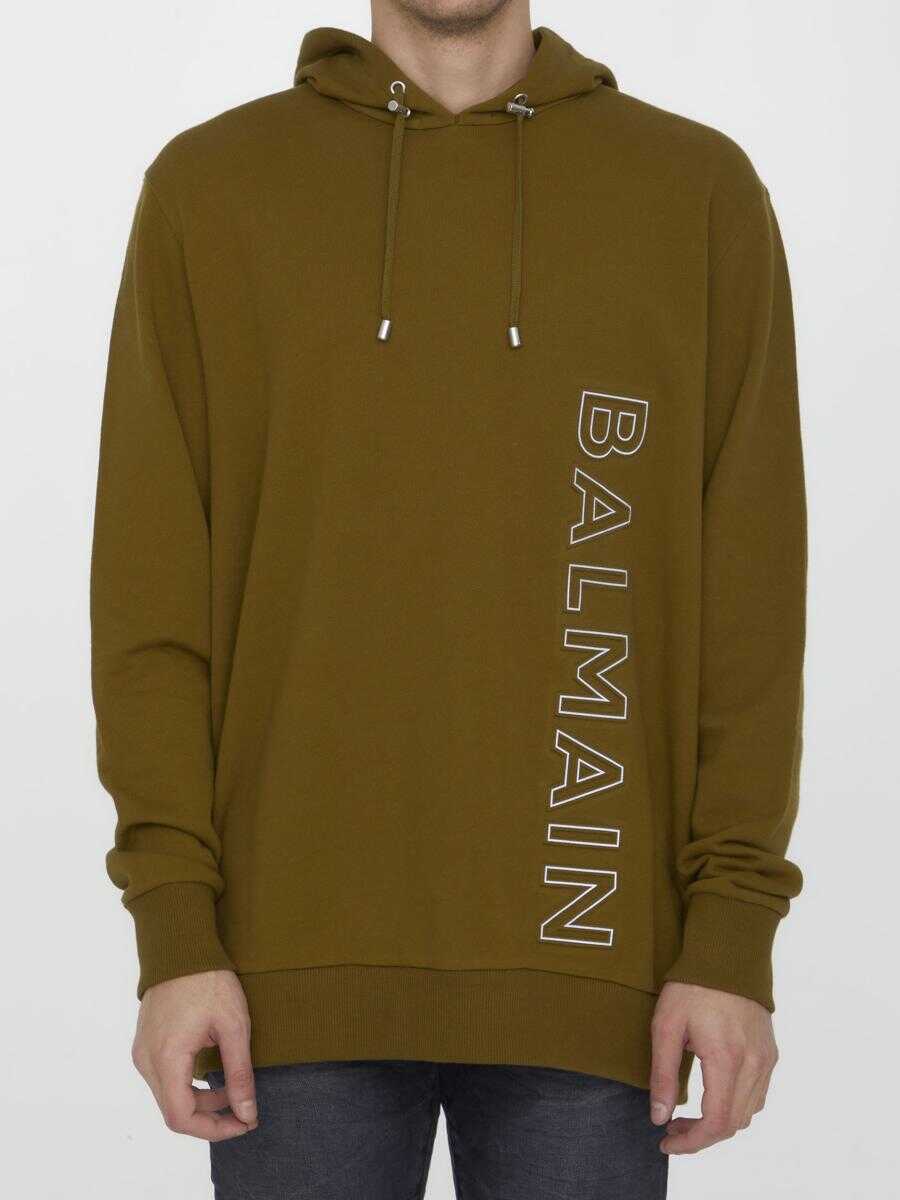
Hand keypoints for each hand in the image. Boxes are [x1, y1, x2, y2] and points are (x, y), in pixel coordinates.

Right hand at [131, 969, 257, 1140]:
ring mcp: (142, 1052)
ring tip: (232, 1089)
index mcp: (167, 1058)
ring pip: (168, 1096)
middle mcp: (146, 1060)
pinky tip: (211, 1072)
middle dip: (210, 1116)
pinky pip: (164, 1078)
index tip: (243, 1123)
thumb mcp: (234, 1027)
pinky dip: (187, 1084)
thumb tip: (247, 1113)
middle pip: (173, 1111)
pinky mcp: (145, 1043)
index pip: (181, 1117)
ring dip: (200, 1100)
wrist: (182, 946)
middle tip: (244, 1110)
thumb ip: (240, 1074)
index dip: (214, 1129)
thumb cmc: (210, 981)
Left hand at [649, 981, 777, 1154]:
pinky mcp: (770, 1052)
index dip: (692, 1142)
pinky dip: (735, 1106)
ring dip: (719, 1123)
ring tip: (687, 1114)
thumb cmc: (692, 986)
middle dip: (701, 1135)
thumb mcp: (666, 1027)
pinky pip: (757, 1094)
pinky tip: (712, 1094)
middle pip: (734, 1124)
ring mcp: (766, 1058)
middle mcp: (754, 1064)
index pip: (717, 1122)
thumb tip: (659, 1116)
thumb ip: (663, 1075)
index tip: (667, 1142)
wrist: (726, 954)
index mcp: (727, 1059)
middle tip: (670, 1126)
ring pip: (748, 1113)